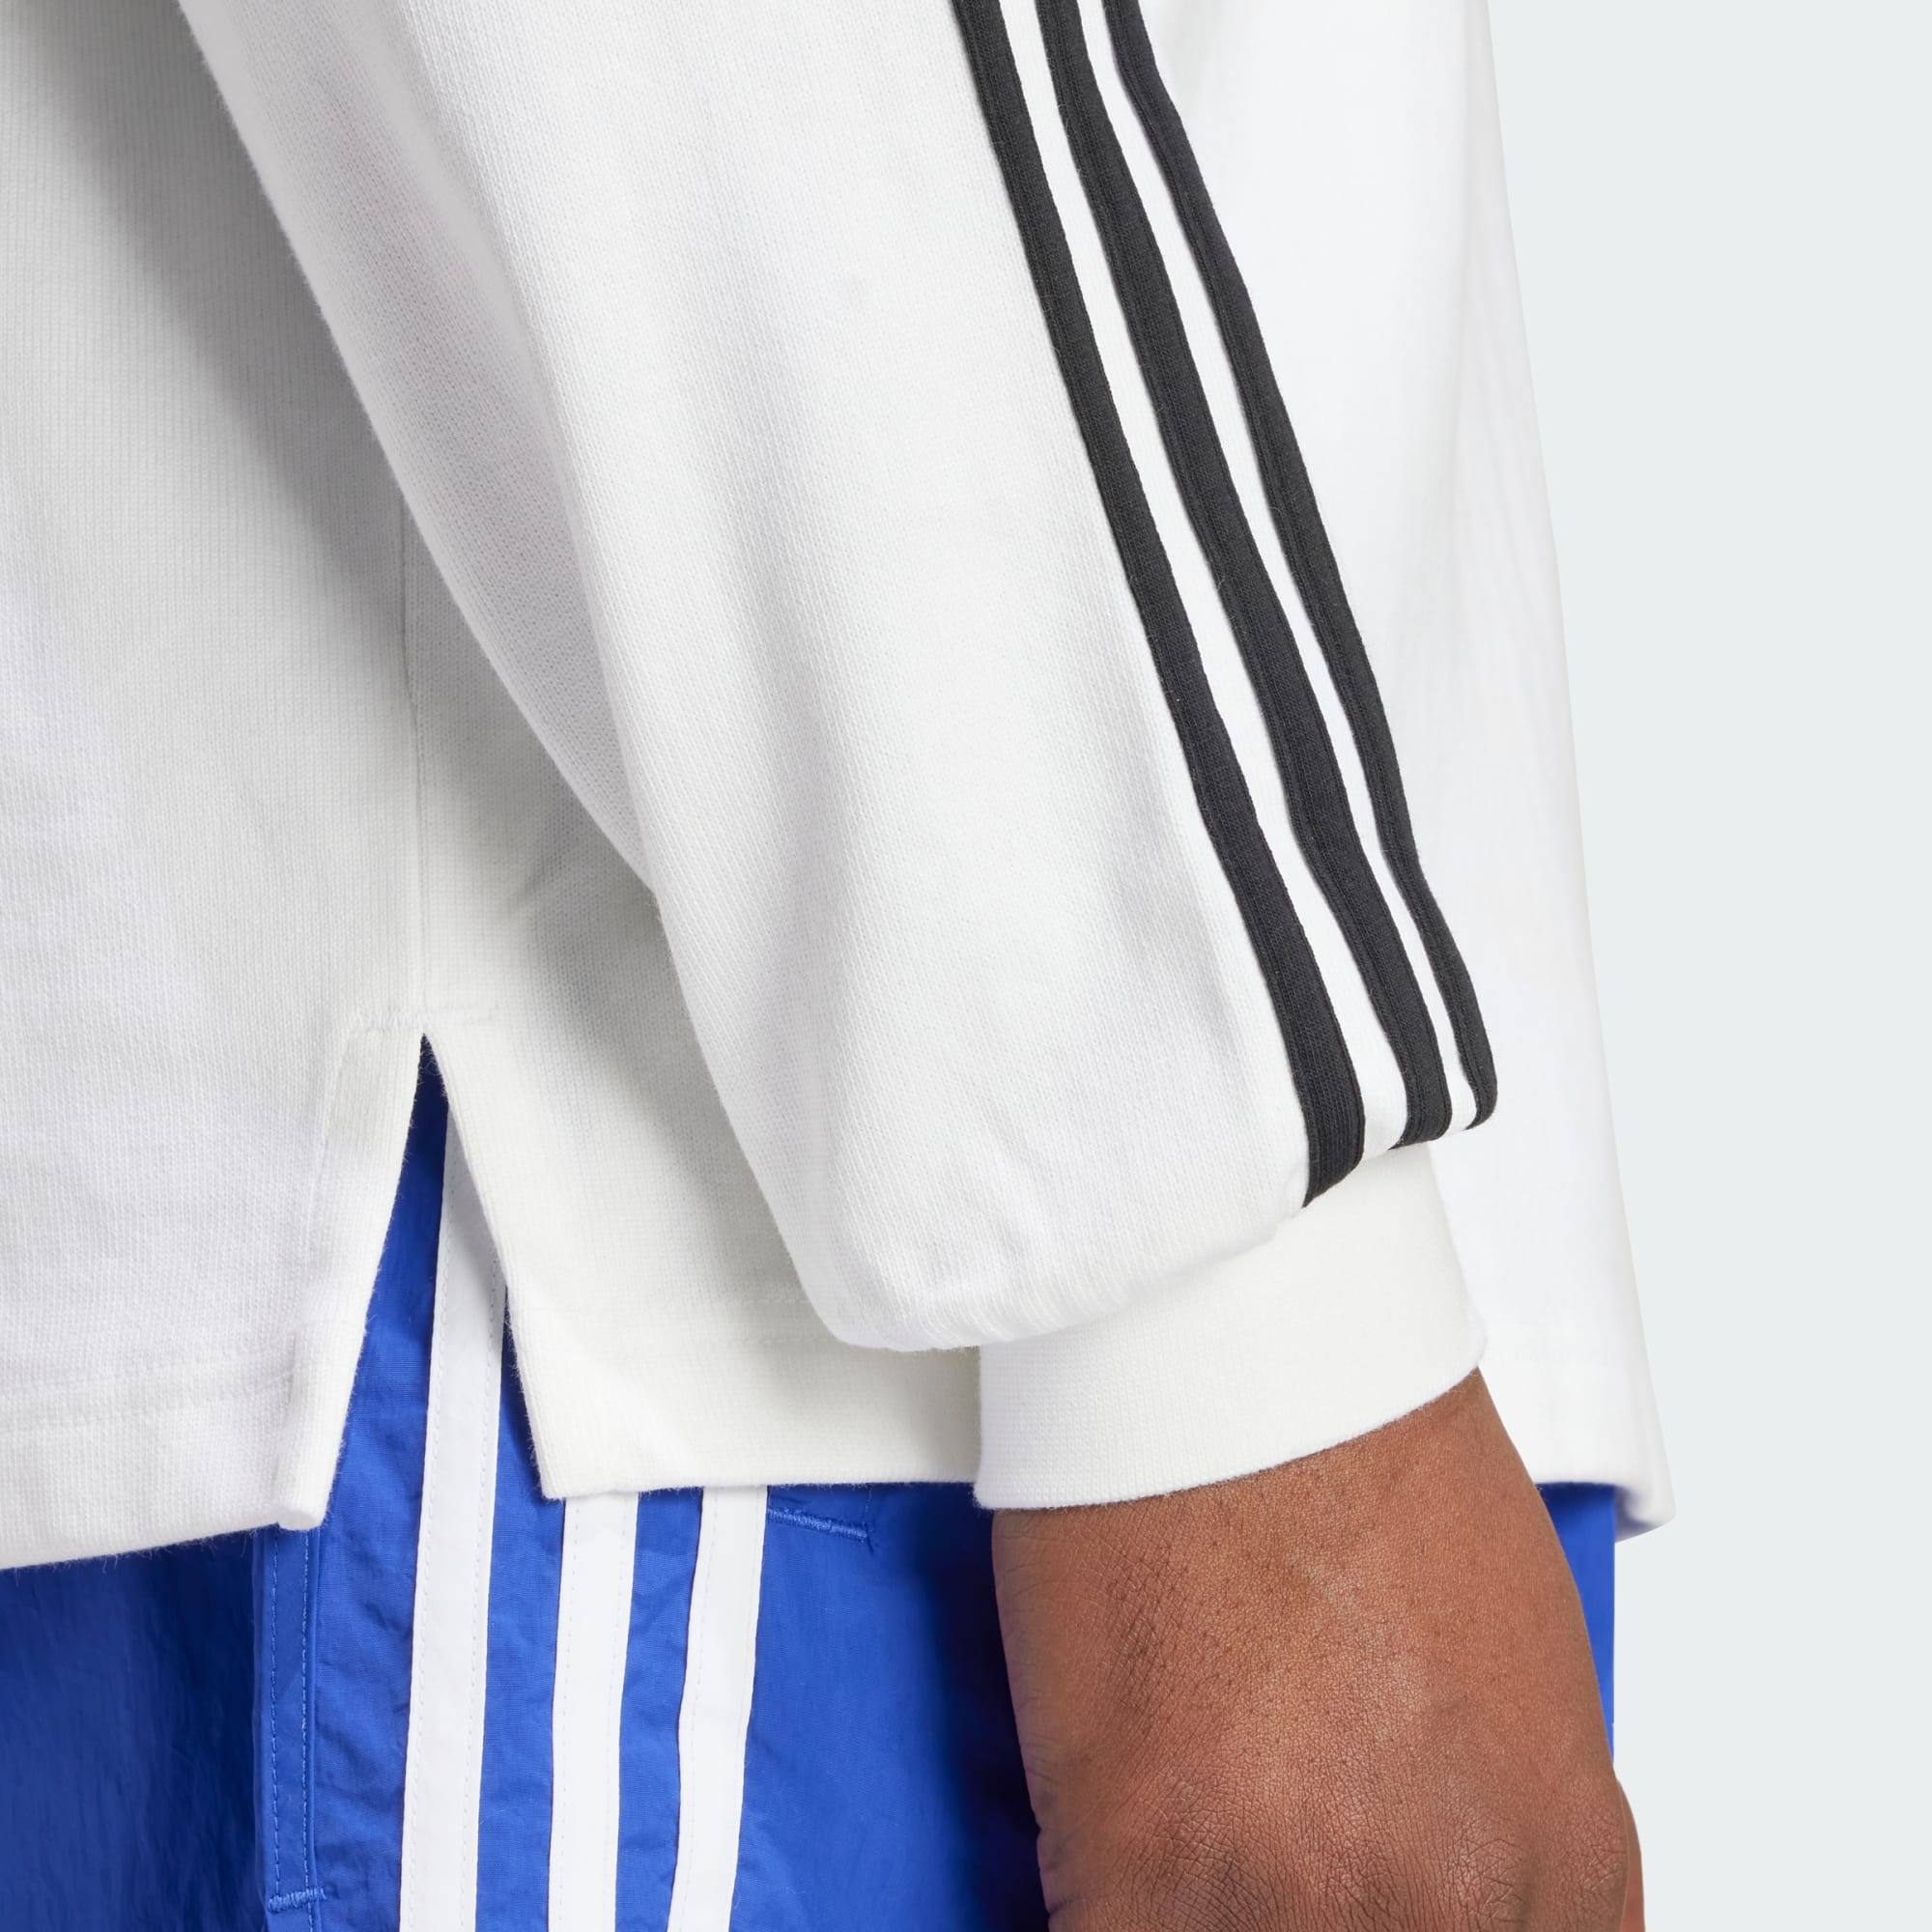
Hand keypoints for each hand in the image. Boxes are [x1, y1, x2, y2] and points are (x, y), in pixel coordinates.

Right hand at [992, 1372, 1640, 1928]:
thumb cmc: (1367, 1450)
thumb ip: (1507, 1823)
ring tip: (1184, 1825)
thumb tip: (1447, 1879)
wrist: (1244, 1340)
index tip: (1350, 1906)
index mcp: (1557, 1870)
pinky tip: (1096, 1859)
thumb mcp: (1526, 1659)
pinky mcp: (1138, 1866)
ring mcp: (1287, 1901)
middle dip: (1304, 1917)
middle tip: (1265, 1842)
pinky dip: (1097, 1907)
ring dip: (1200, 1909)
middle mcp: (1440, 1910)